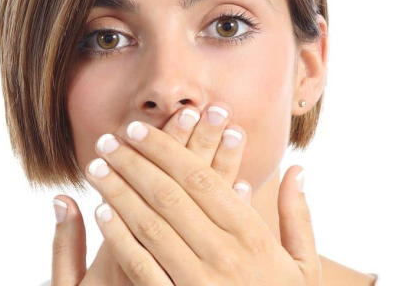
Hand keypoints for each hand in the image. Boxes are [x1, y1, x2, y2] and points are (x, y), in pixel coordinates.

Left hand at [84, 102, 319, 284]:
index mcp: (253, 237)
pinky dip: (119, 237)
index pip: (201, 179)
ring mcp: (199, 282)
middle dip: (134, 163)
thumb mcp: (304, 266)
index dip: (165, 150)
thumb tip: (296, 169)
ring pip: (151, 225)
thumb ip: (297, 216)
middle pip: (169, 196)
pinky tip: (100, 213)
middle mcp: (225, 255)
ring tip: (96, 169)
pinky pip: (142, 267)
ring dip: (119, 193)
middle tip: (107, 141)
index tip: (139, 130)